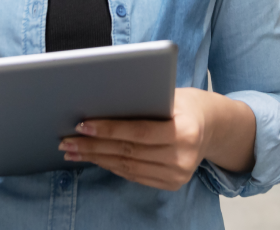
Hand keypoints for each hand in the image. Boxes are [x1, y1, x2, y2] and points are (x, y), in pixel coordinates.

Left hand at [58, 87, 213, 190]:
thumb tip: (101, 101)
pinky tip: (95, 158)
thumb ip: (143, 101)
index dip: (109, 129)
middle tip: (67, 140)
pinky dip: (111, 166)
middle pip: (128, 152)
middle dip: (93, 146)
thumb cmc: (185, 103)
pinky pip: (134, 176)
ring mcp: (177, 175)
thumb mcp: (170, 95)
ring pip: (127, 167)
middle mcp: (182, 157)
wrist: (212, 127)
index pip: (138, 132)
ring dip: (96, 158)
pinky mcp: (171, 184)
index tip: (82, 124)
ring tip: (73, 151)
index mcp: (184, 131)